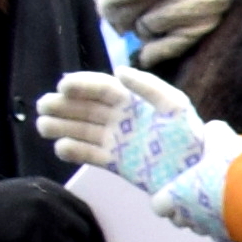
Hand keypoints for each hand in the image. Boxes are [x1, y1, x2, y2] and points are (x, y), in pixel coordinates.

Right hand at [37, 63, 198, 188]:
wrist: (197, 170)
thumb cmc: (188, 134)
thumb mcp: (174, 105)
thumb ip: (149, 86)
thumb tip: (119, 71)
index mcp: (131, 99)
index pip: (100, 88)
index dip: (81, 85)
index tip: (63, 87)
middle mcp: (118, 117)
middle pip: (84, 108)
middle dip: (62, 105)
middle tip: (44, 106)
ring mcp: (114, 139)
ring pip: (81, 129)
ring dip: (61, 126)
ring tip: (44, 126)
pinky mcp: (115, 161)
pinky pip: (89, 154)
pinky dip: (74, 151)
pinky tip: (61, 147)